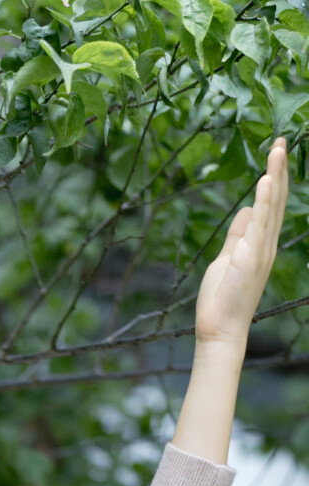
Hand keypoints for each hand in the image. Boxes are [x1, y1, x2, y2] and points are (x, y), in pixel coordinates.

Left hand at [193, 137, 288, 352]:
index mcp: (261, 244)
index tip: (275, 152)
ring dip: (275, 177)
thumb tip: (245, 209)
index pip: (271, 205)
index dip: (275, 178)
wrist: (219, 329)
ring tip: (277, 150)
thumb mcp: (228, 257)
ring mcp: (261, 251)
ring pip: (271, 207)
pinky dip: (264, 202)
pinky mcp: (251, 257)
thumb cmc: (221, 298)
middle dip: (280, 169)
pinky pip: (259, 224)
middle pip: (276, 200)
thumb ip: (238, 234)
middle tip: (281, 140)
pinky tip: (266, 180)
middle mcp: (267, 244)